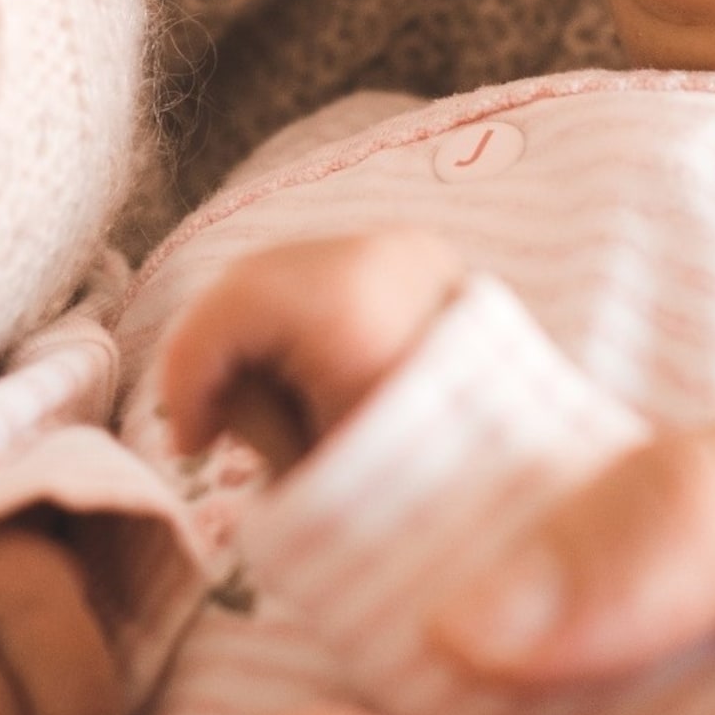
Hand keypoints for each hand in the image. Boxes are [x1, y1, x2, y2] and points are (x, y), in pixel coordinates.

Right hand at [159, 231, 467, 468]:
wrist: (529, 450)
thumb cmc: (423, 469)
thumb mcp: (317, 457)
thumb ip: (245, 421)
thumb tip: (199, 422)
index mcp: (339, 301)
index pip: (218, 318)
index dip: (185, 384)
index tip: (191, 448)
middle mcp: (366, 251)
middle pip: (242, 289)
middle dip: (222, 364)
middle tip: (216, 433)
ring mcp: (395, 245)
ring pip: (280, 282)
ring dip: (264, 348)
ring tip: (290, 415)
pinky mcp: (415, 254)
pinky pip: (327, 282)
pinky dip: (307, 333)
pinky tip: (321, 385)